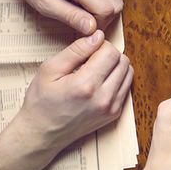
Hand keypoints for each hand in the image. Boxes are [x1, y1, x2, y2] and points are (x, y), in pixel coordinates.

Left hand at [5, 0, 122, 33]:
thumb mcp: (43, 3)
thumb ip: (69, 16)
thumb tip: (92, 29)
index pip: (105, 10)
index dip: (97, 24)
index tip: (82, 25)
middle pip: (115, 5)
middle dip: (103, 18)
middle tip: (81, 18)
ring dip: (104, 8)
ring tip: (81, 5)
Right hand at [17, 31, 131, 148]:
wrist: (42, 133)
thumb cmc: (41, 101)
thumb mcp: (50, 69)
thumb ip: (76, 50)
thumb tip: (97, 36)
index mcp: (86, 84)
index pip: (111, 52)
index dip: (100, 45)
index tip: (88, 50)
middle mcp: (104, 98)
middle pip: (123, 61)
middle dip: (109, 55)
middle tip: (90, 60)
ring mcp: (112, 108)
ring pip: (128, 73)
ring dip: (115, 67)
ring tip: (95, 71)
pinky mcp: (115, 114)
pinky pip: (126, 87)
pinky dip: (116, 80)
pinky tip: (99, 82)